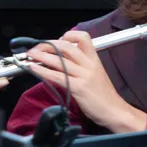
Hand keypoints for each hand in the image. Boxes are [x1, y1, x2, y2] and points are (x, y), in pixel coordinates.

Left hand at [25, 30, 146, 132]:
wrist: (115, 111)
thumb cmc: (104, 96)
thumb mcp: (96, 75)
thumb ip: (82, 66)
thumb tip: (63, 61)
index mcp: (94, 59)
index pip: (83, 37)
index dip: (68, 35)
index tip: (56, 40)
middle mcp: (89, 64)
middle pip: (66, 46)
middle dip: (48, 44)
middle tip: (37, 47)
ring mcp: (84, 75)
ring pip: (59, 60)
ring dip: (41, 55)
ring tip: (30, 55)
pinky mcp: (78, 88)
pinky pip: (57, 76)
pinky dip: (43, 71)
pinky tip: (34, 69)